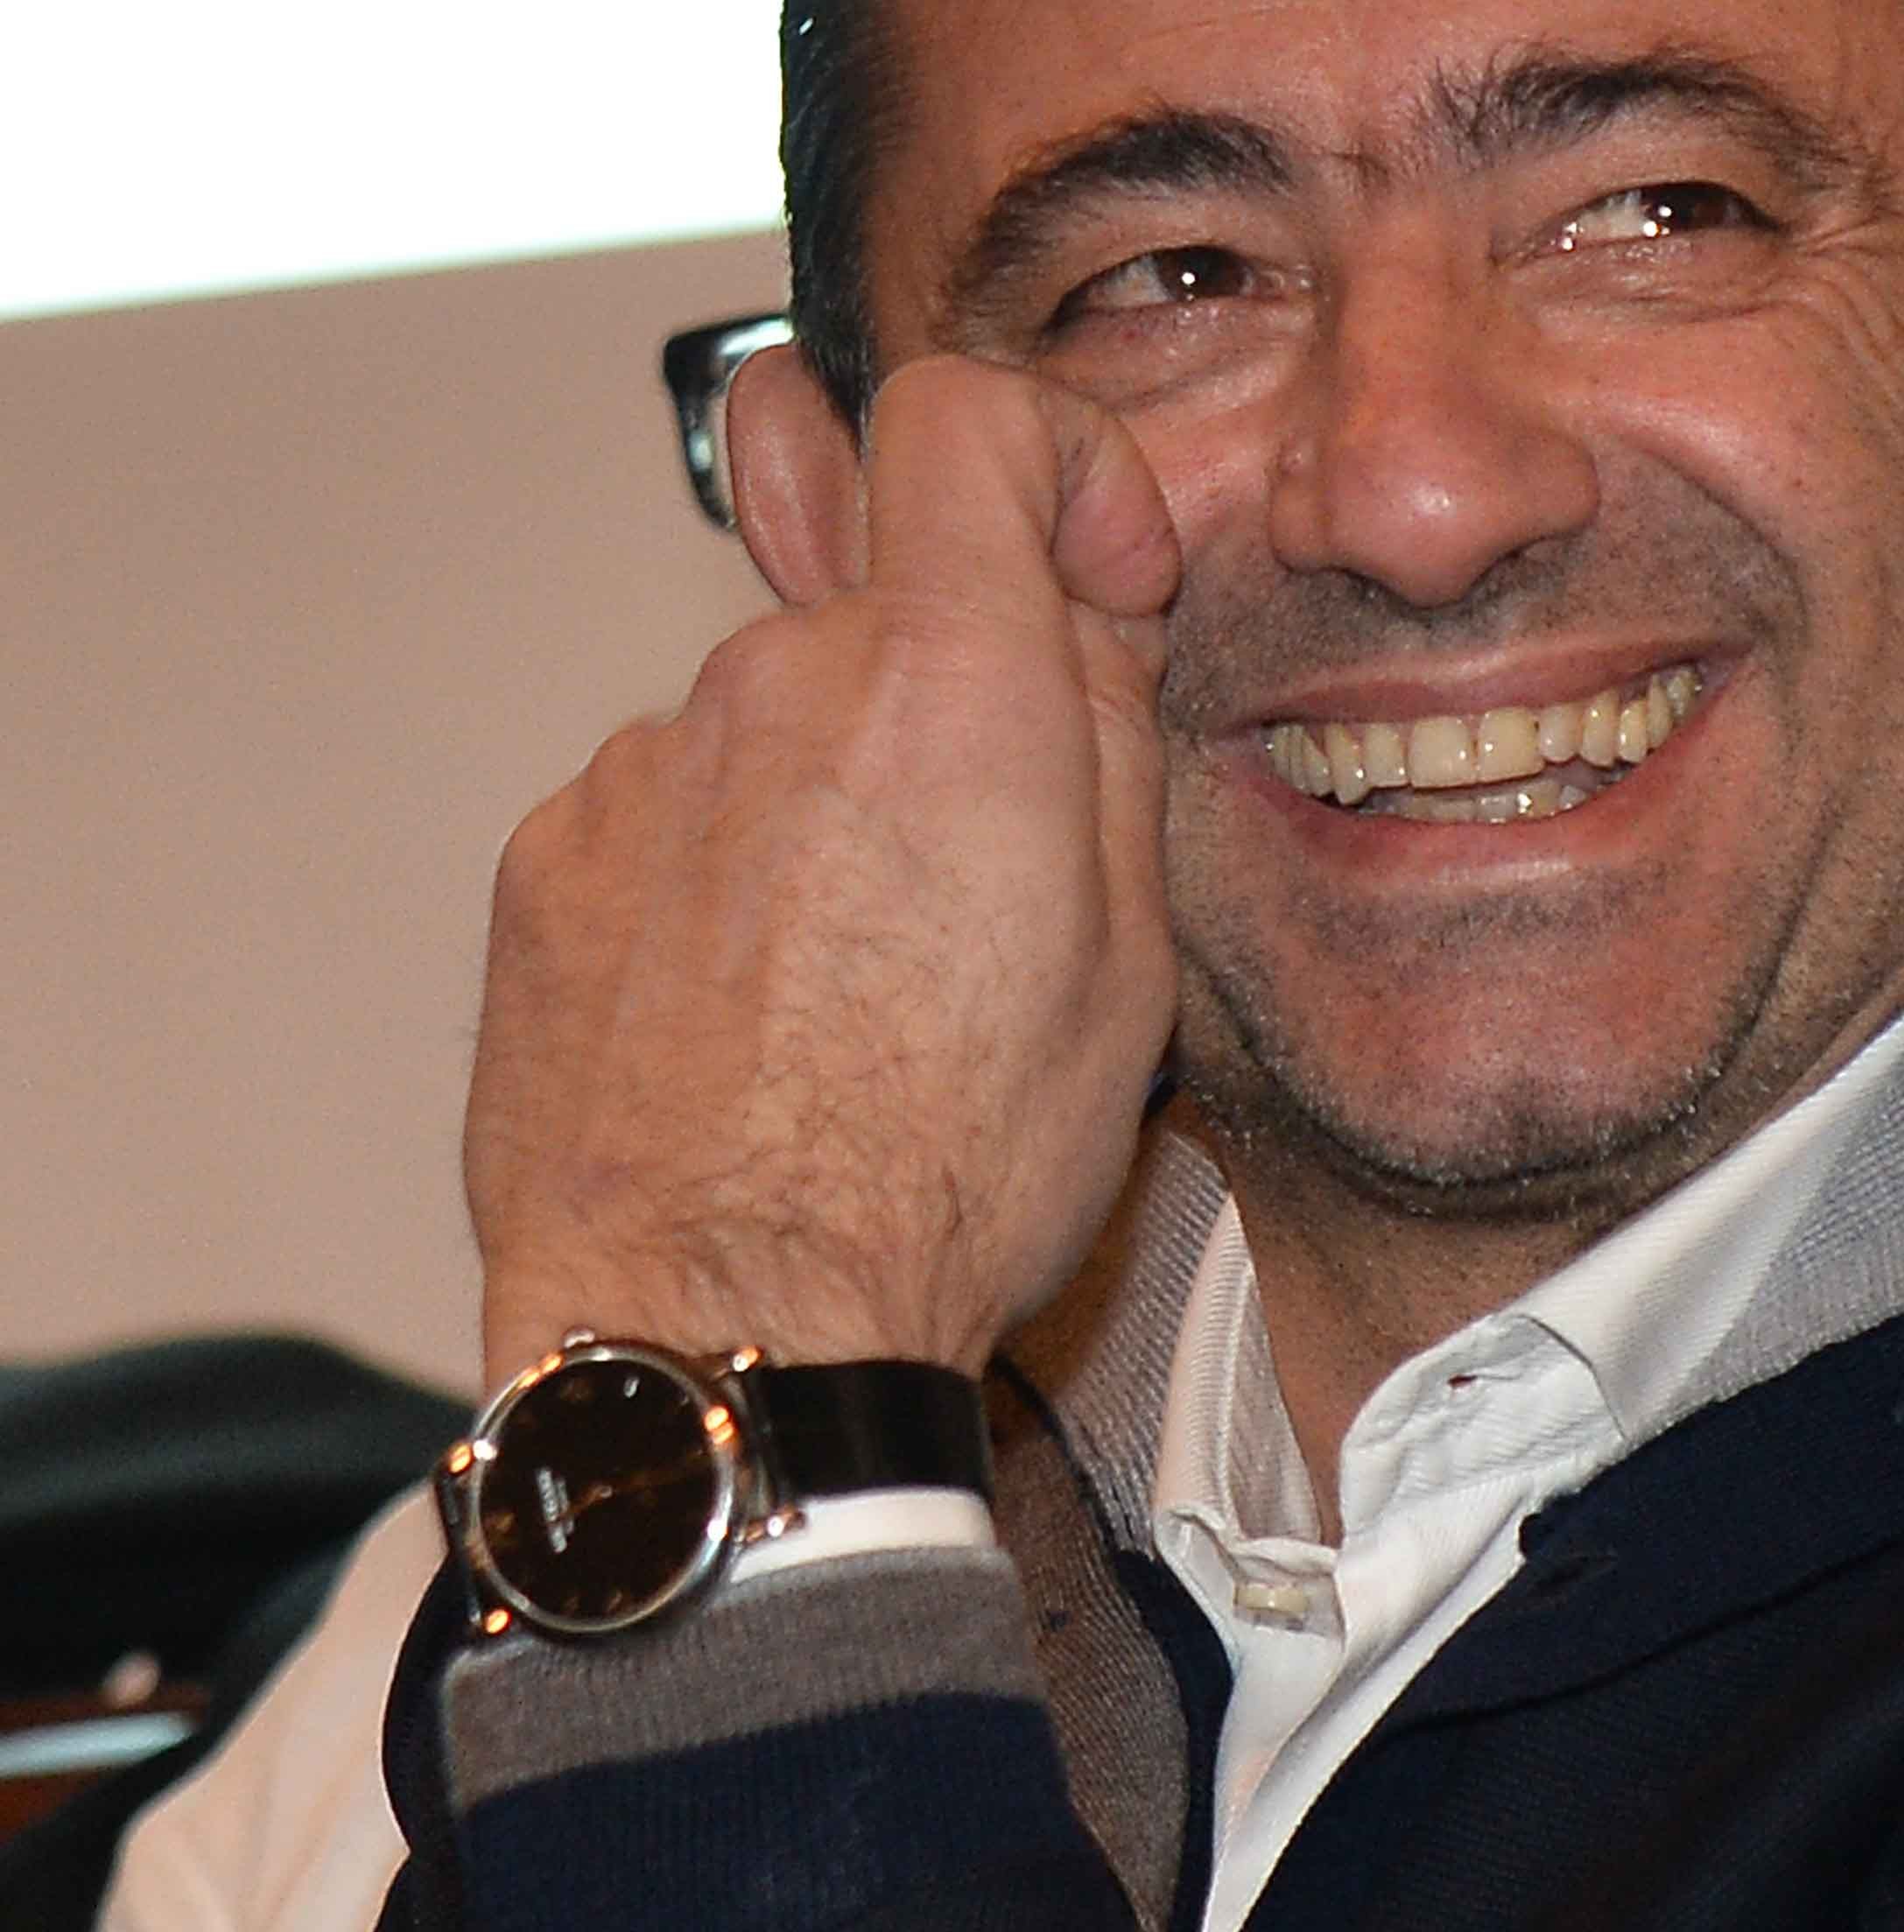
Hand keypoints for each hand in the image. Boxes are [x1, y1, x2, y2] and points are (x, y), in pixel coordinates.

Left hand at [465, 354, 1183, 1384]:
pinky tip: (768, 1026)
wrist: (720, 1317)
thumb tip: (1085, 612)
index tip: (1091, 578)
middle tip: (999, 881)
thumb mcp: (1129, 960)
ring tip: (871, 996)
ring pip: (775, 728)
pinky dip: (731, 889)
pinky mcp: (553, 857)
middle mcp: (775, 683)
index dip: (1053, 468)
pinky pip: (673, 823)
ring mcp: (643, 766)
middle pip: (877, 607)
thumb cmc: (939, 1168)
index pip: (971, 421)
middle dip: (950, 705)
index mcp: (950, 685)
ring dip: (835, 812)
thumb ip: (1105, 742)